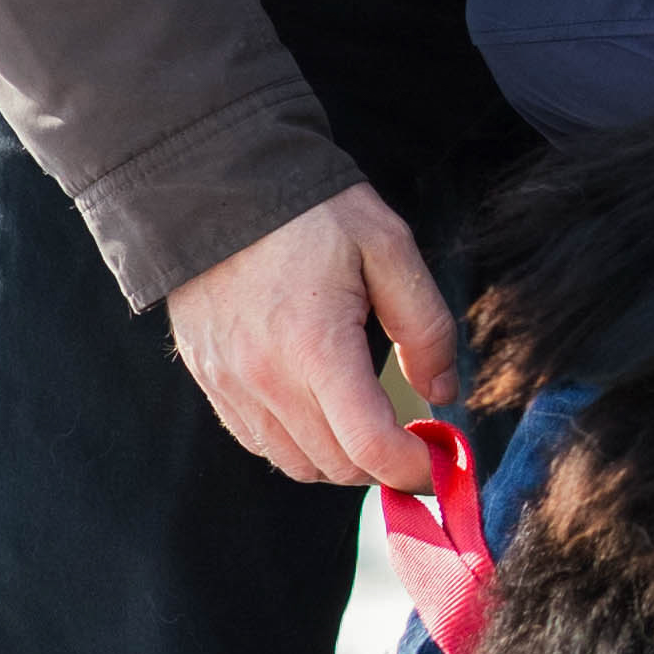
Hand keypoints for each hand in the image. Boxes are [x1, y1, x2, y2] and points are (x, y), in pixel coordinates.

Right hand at [167, 185, 458, 485]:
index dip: (414, 468)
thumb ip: (425, 326)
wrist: (218, 185)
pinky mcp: (209, 381)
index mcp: (315, 347)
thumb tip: (444, 392)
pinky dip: (298, 444)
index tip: (440, 459)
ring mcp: (230, 385)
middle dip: (384, 464)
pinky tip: (321, 410)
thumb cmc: (310, 212)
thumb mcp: (389, 248)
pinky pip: (259, 442)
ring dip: (341, 459)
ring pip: (296, 464)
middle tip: (414, 438)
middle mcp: (265, 378)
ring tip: (370, 425)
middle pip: (337, 466)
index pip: (369, 447)